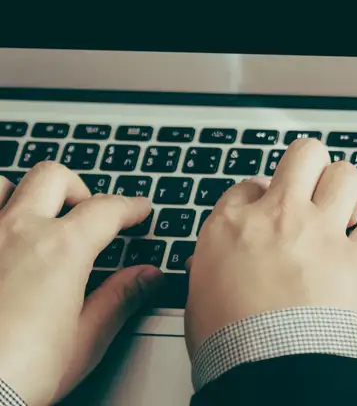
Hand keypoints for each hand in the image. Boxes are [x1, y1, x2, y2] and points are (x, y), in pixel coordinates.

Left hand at [0, 163, 160, 405]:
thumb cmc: (17, 373)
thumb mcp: (84, 341)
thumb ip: (118, 299)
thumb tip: (147, 277)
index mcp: (62, 249)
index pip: (107, 208)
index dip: (129, 207)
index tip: (137, 210)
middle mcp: (18, 232)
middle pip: (53, 178)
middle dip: (77, 188)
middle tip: (85, 210)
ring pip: (2, 185)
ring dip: (22, 194)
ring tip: (31, 216)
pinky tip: (0, 244)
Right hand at [185, 138, 356, 352]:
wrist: (267, 367)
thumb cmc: (229, 343)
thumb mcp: (199, 295)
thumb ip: (214, 264)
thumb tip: (219, 263)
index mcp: (232, 224)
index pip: (250, 185)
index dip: (261, 199)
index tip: (267, 216)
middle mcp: (280, 216)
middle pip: (305, 154)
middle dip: (311, 168)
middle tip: (312, 192)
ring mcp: (322, 231)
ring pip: (347, 175)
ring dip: (347, 193)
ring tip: (344, 215)